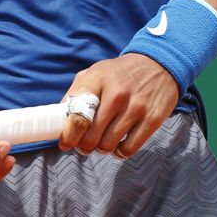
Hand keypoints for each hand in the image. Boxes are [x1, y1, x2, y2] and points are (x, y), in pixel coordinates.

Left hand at [59, 54, 178, 158]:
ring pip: (109, 145)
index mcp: (97, 80)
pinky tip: (118, 145)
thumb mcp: (95, 73)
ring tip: (102, 142)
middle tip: (85, 145)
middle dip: (84, 146)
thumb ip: (76, 93)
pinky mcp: (153, 119)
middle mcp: (116, 94)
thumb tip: (59, 119)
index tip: (66, 144)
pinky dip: (120, 152)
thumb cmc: (119, 73)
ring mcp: (136, 107)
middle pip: (92, 135)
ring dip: (102, 149)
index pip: (77, 115)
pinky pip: (130, 148)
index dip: (69, 135)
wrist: (157, 64)